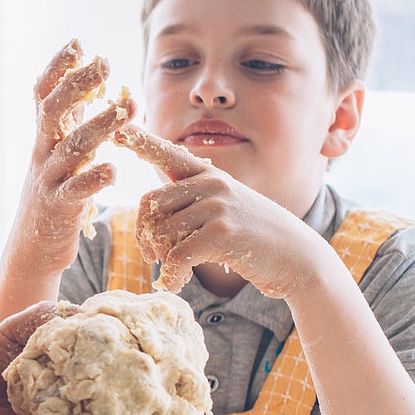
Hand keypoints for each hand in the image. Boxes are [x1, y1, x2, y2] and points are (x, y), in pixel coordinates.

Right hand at [18, 40, 130, 254]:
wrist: (31, 250)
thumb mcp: (58, 156)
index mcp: (44, 139)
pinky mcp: (58, 209)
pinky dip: (92, 179)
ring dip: (99, 126)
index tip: (77, 43)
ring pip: (70, 148)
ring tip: (125, 109)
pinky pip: (75, 192)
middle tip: (102, 64)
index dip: (57, 68)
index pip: (43, 94)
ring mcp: (48, 182)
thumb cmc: (53, 198)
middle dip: (76, 85)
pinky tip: (113, 170)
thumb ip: (71, 125)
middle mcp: (42, 155)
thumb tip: (87, 90)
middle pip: (52, 112)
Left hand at [114, 124, 324, 297]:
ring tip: (172, 271)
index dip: (141, 142)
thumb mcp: (225, 208)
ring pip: (160, 233)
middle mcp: (212, 183)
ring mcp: (218, 205)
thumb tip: (150, 217)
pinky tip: (175, 284)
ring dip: (160, 259)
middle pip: (150, 204)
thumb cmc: (254, 237)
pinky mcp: (222, 233)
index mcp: (209, 175)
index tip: (117, 131)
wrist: (298, 258)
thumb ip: (192, 203)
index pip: (169, 154)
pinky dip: (171, 275)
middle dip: (144, 234)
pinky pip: (176, 256)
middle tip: (151, 256)